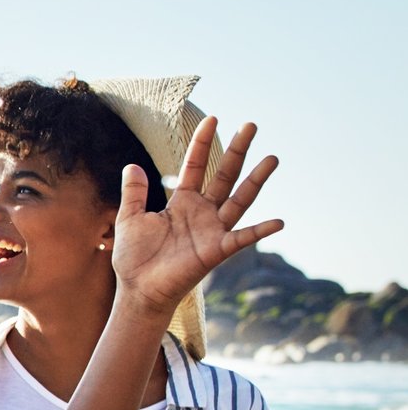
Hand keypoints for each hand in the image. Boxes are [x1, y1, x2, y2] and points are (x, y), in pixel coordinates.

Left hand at [110, 117, 282, 314]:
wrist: (138, 290)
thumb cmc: (135, 257)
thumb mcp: (131, 219)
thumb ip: (134, 193)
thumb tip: (132, 165)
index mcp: (182, 202)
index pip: (195, 166)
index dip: (202, 144)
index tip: (212, 119)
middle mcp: (203, 212)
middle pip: (224, 175)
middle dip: (237, 150)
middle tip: (251, 125)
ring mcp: (213, 230)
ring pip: (239, 199)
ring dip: (256, 180)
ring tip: (272, 158)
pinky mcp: (217, 250)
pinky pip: (242, 238)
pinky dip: (260, 231)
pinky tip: (279, 221)